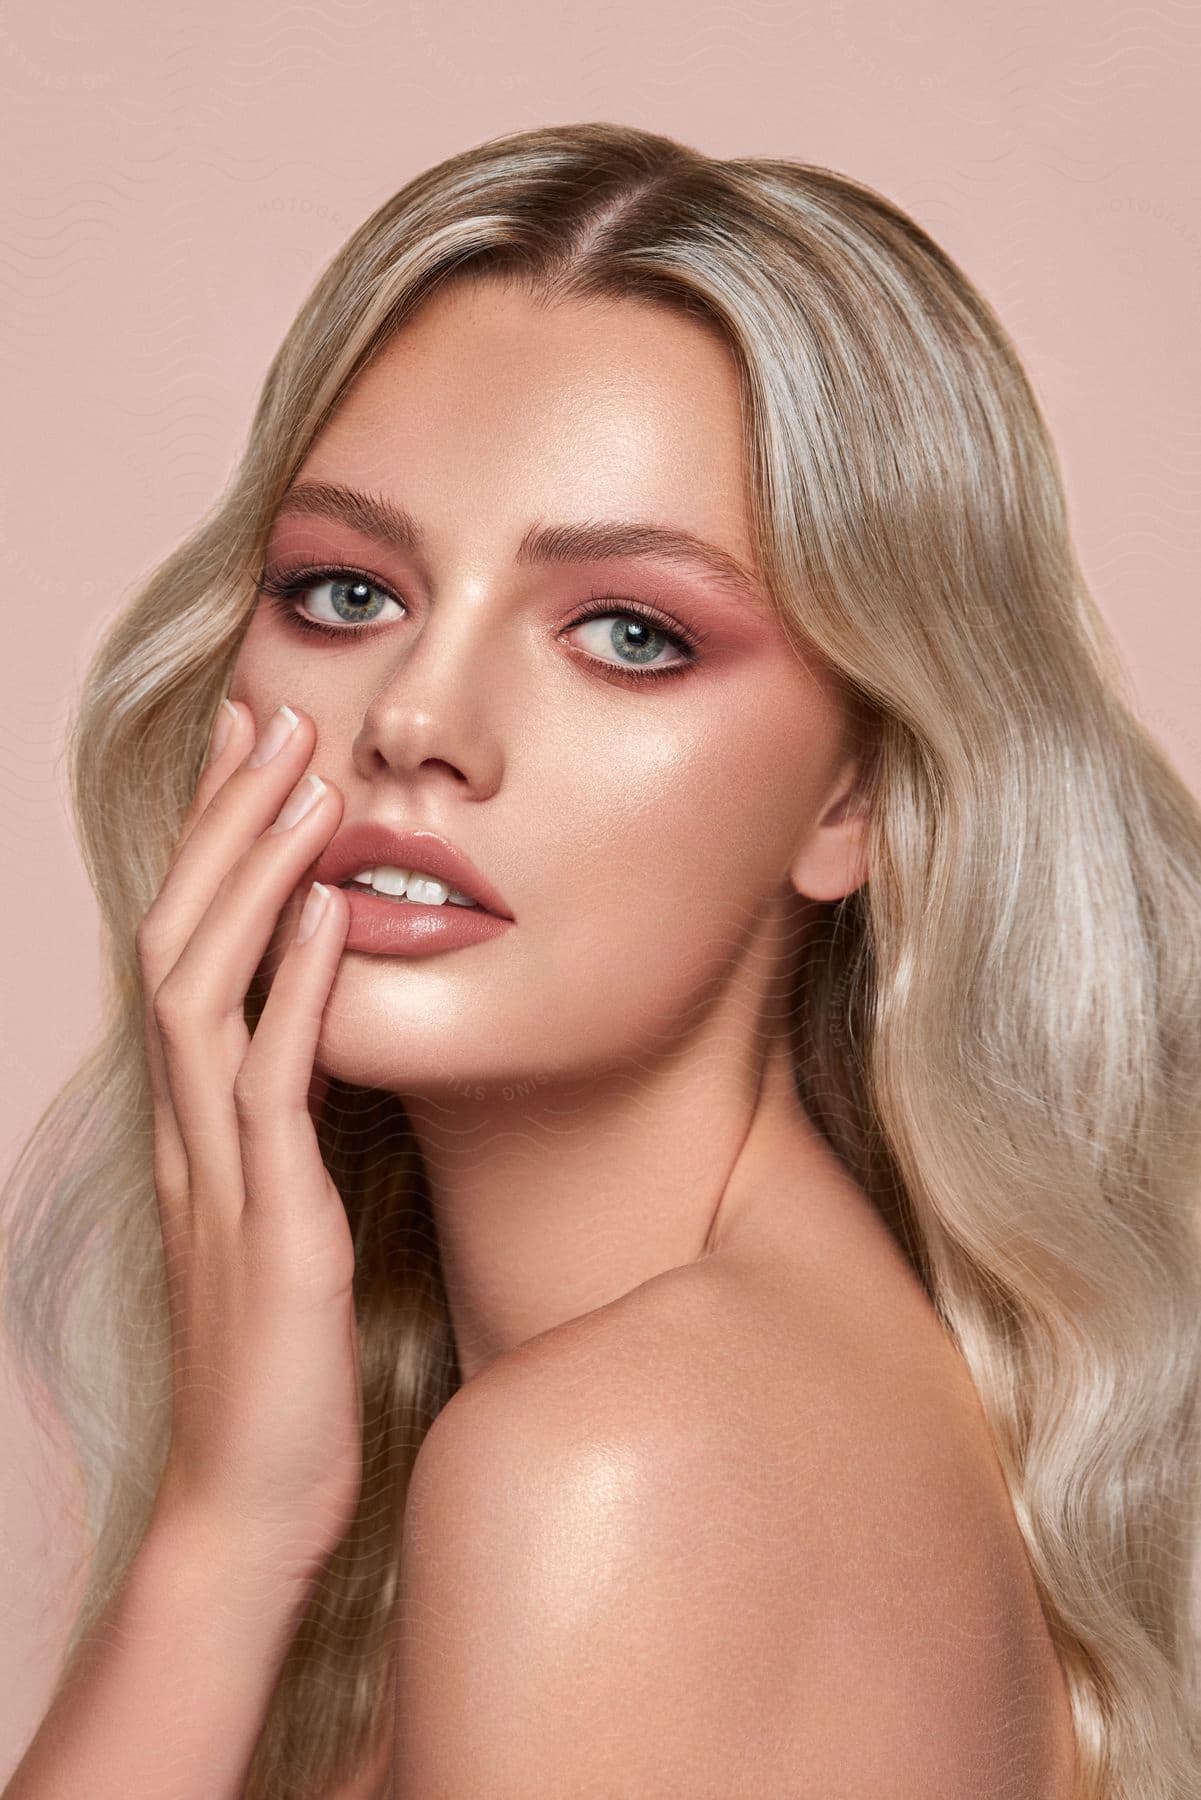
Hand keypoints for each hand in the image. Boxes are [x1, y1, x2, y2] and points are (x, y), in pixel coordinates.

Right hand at [137, 698, 358, 1582]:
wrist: (247, 1503)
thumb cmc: (277, 1369)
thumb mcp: (278, 1226)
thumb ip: (288, 1138)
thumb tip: (330, 1056)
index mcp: (192, 1127)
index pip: (183, 956)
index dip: (209, 852)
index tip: (251, 760)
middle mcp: (189, 1131)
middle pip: (179, 940)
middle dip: (222, 826)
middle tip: (269, 720)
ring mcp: (219, 1172)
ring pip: (206, 987)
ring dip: (251, 873)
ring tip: (302, 776)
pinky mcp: (270, 1222)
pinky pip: (272, 1083)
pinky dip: (294, 988)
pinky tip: (326, 910)